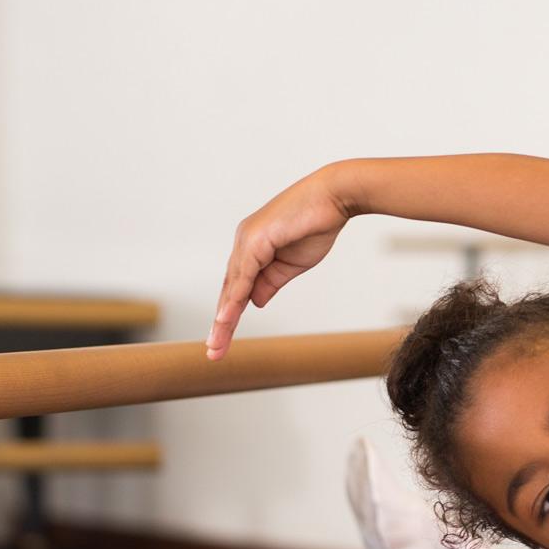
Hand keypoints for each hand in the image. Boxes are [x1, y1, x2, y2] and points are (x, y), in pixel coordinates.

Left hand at [206, 166, 351, 359]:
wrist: (334, 197)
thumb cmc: (317, 224)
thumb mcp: (292, 264)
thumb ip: (271, 282)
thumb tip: (255, 302)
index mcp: (253, 248)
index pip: (237, 287)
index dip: (230, 313)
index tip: (223, 337)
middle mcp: (245, 243)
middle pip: (229, 289)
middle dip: (222, 323)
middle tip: (214, 350)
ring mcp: (247, 240)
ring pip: (232, 286)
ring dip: (224, 318)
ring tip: (217, 344)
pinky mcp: (255, 239)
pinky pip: (242, 276)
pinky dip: (234, 299)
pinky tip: (227, 318)